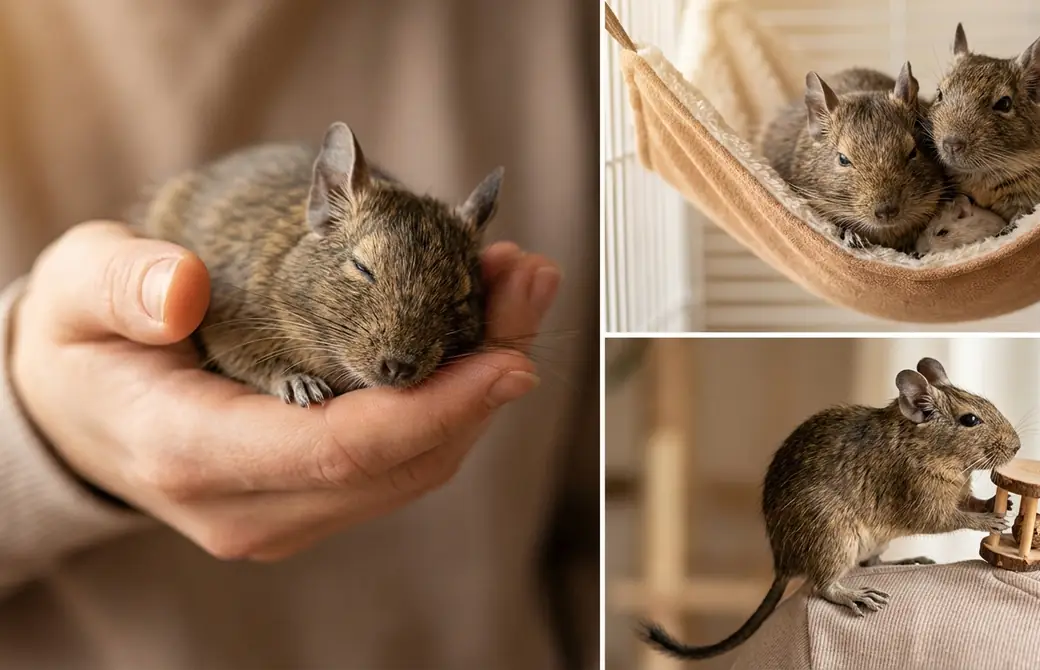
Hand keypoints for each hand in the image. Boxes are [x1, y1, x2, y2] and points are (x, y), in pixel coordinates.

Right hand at [9, 221, 559, 560]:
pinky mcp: (315, 497)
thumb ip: (123, 287)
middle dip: (484, 377)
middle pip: (403, 459)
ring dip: (482, 385)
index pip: (342, 448)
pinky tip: (479, 329)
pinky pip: (403, 460)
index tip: (511, 353)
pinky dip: (453, 398)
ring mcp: (289, 511)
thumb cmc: (83, 345)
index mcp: (194, 455)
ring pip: (418, 465)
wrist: (77, 410)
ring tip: (517, 289)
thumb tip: (184, 286)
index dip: (439, 404)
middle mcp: (253, 504)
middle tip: (529, 281)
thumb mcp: (76, 293)